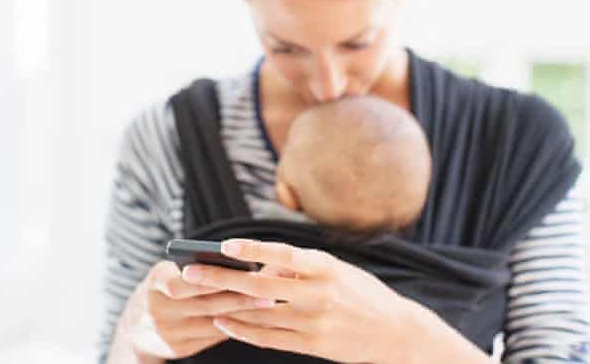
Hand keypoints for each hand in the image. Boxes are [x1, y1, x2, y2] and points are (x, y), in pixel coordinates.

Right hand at [125, 259, 280, 359]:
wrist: (134, 327)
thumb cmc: (160, 289)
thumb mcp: (165, 273)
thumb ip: (190, 268)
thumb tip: (232, 261)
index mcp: (153, 285)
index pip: (181, 284)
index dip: (210, 281)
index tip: (241, 274)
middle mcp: (157, 311)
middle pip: (205, 305)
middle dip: (238, 297)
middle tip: (267, 290)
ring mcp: (168, 333)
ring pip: (213, 322)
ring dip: (242, 313)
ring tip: (267, 303)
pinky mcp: (179, 349)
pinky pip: (212, 337)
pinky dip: (233, 326)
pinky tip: (254, 318)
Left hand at [179, 239, 418, 363]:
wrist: (397, 333)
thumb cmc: (361, 293)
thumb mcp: (336, 269)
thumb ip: (299, 267)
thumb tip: (261, 267)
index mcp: (325, 267)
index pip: (282, 254)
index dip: (252, 249)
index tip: (224, 244)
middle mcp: (318, 294)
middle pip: (259, 285)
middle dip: (221, 278)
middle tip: (191, 272)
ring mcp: (313, 322)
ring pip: (258, 314)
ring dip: (226, 305)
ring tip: (200, 296)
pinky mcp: (312, 345)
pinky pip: (268, 338)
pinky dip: (243, 330)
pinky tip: (224, 322)